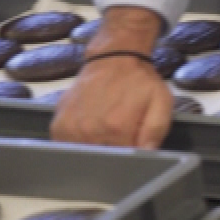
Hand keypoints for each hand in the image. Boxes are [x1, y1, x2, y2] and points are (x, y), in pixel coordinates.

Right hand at [51, 55, 173, 148]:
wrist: (114, 58)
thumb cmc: (139, 81)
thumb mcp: (161, 102)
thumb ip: (156, 131)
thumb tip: (147, 154)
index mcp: (116, 128)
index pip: (123, 161)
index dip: (130, 156)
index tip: (133, 146)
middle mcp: (89, 131)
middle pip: (102, 159)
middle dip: (113, 152)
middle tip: (120, 133)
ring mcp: (70, 128)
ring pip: (84, 155)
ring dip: (95, 147)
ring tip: (104, 128)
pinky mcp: (58, 125)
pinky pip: (67, 146)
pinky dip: (78, 143)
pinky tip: (90, 128)